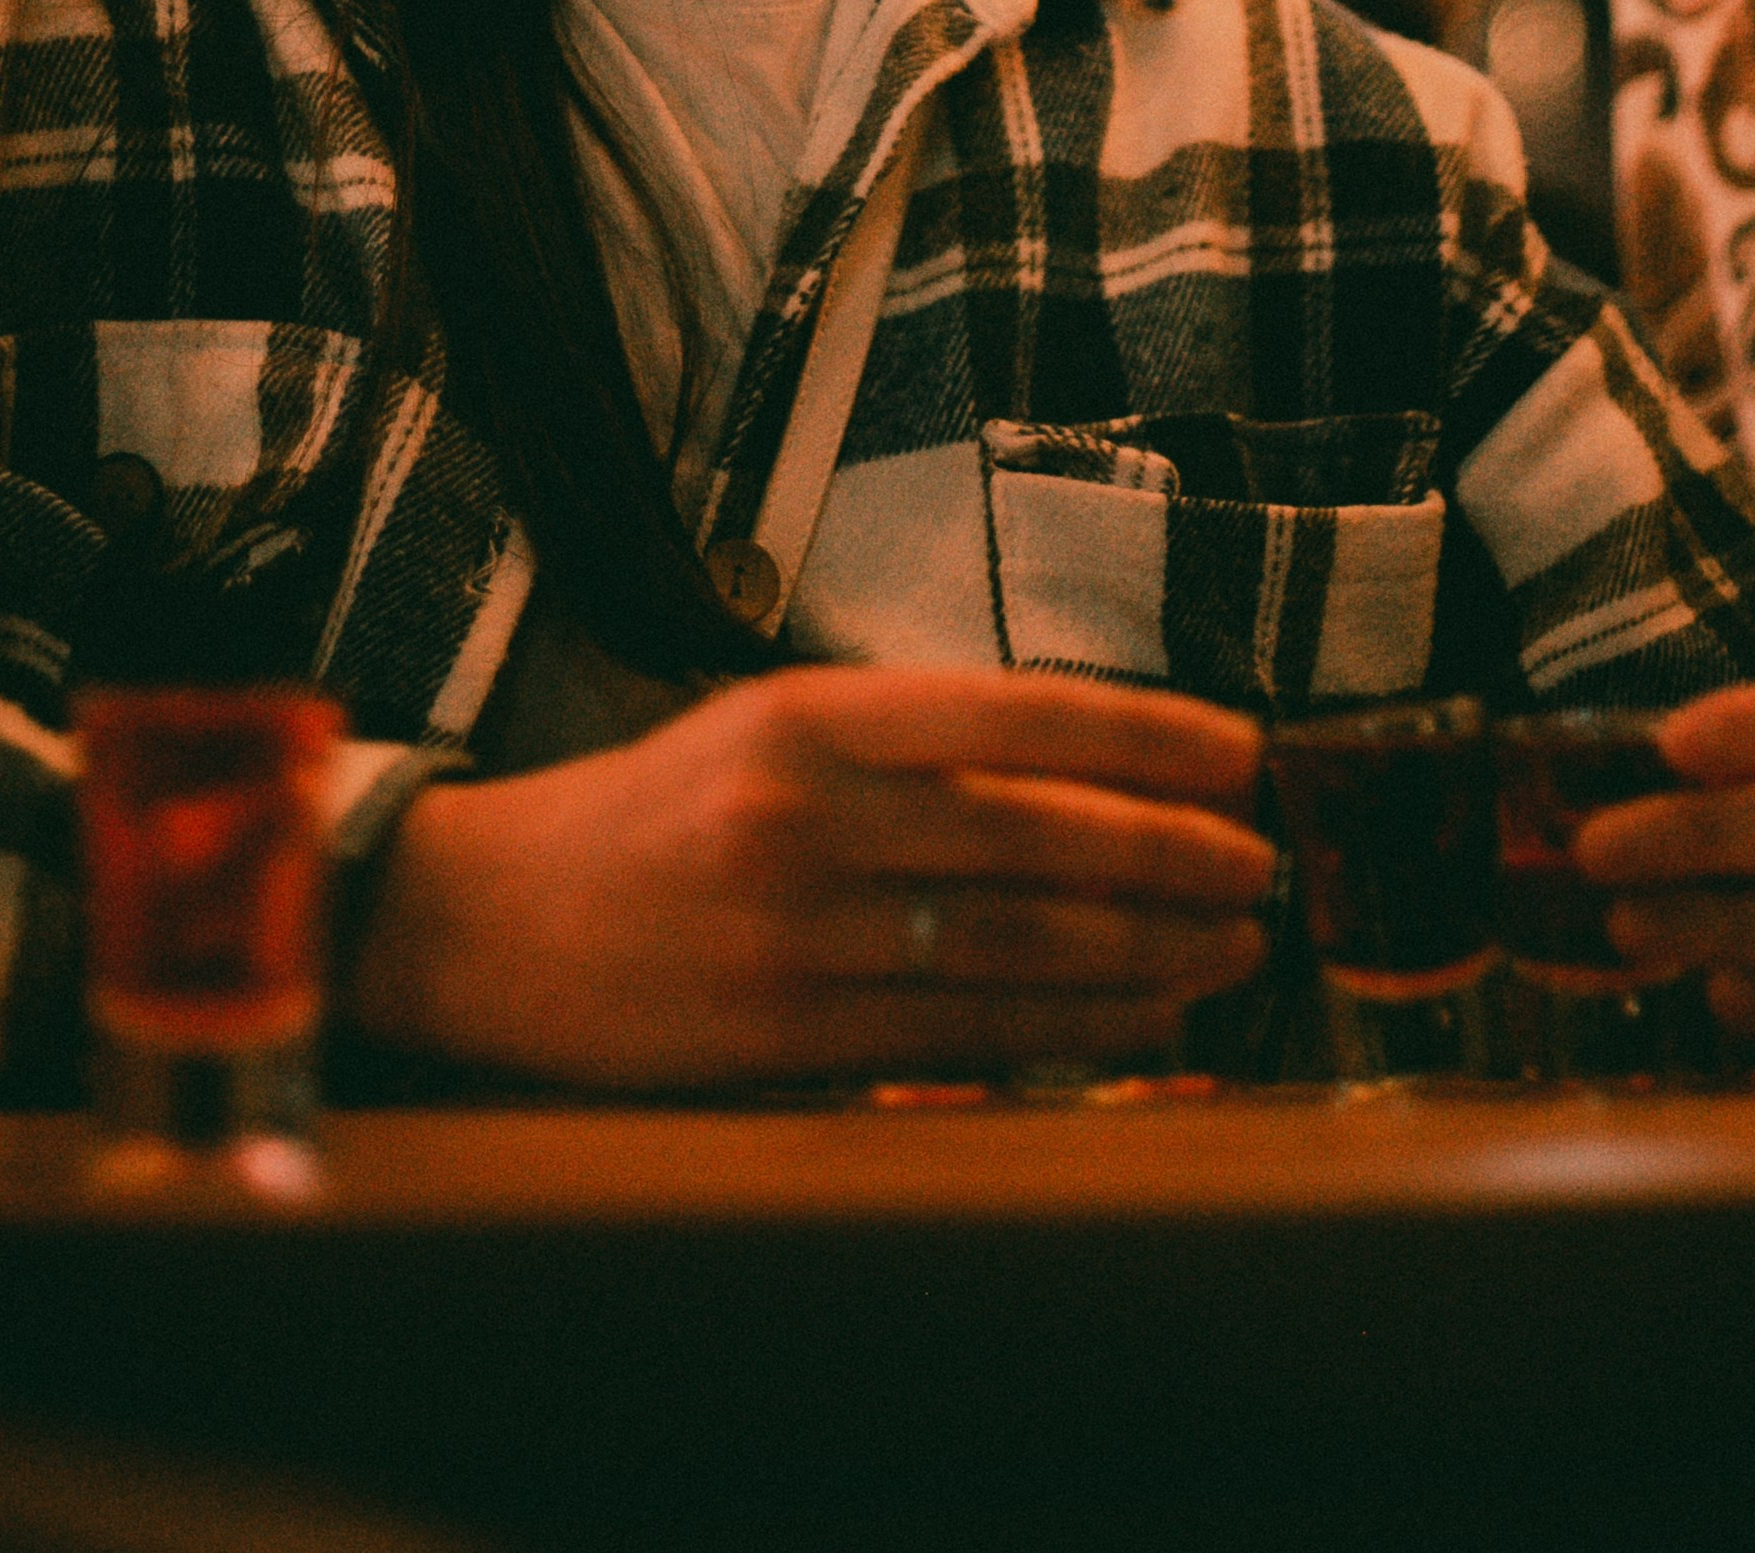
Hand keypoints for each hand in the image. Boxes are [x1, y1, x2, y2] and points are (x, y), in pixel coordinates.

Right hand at [351, 664, 1273, 1090]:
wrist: (491, 923)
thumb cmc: (658, 809)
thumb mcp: (771, 722)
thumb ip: (912, 740)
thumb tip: (1094, 765)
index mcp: (810, 716)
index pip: (1017, 714)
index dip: (1146, 737)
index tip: (1240, 755)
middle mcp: (807, 818)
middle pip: (1037, 836)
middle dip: (1174, 854)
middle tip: (1262, 865)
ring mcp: (798, 937)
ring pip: (1018, 943)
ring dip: (1151, 948)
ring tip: (1237, 942)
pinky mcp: (789, 1041)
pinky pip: (967, 1033)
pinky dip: (1077, 1026)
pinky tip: (1152, 1014)